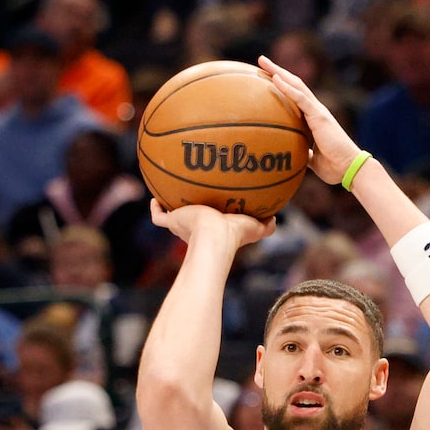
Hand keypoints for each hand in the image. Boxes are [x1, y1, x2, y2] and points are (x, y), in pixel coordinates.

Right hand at [149, 200, 274, 249]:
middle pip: (192, 222)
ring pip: (173, 218)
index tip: (216, 209)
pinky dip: (155, 208)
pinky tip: (154, 198)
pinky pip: (158, 217)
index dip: (213, 219)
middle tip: (192, 198)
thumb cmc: (234, 235)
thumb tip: (276, 218)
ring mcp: (182, 226)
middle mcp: (196, 229)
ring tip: (170, 193)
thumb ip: (267, 225)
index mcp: (213, 230)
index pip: (212, 225)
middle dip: (191, 214)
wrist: (214, 236)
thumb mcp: (255, 228)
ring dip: (171, 209)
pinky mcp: (173, 222)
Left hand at [258, 55, 360, 183]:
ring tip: (263, 61)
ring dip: (279, 72)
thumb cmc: (335, 167)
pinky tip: (274, 78)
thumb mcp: (314, 160)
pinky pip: (300, 97)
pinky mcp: (319, 116)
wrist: (349, 168)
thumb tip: (294, 156)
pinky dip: (287, 87)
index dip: (283, 85)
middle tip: (262, 61)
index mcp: (315, 119)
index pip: (297, 96)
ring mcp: (318, 111)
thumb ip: (306, 153)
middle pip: (295, 85)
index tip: (267, 77)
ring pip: (296, 85)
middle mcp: (317, 111)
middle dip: (278, 71)